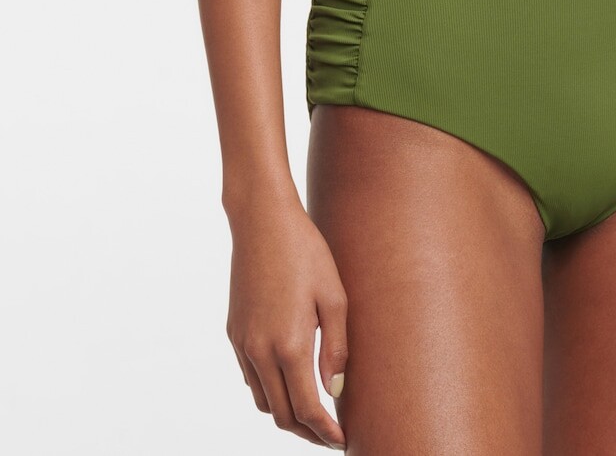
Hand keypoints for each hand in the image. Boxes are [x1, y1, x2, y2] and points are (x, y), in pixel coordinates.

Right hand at [226, 198, 348, 448]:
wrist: (262, 222)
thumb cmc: (306, 253)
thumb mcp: (334, 296)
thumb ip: (335, 348)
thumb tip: (334, 390)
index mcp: (289, 345)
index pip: (306, 409)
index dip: (325, 432)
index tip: (342, 441)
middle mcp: (260, 352)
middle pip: (281, 415)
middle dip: (306, 431)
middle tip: (331, 434)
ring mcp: (242, 344)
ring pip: (262, 400)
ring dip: (286, 414)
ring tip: (313, 411)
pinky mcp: (233, 333)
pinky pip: (250, 377)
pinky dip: (270, 390)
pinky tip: (289, 380)